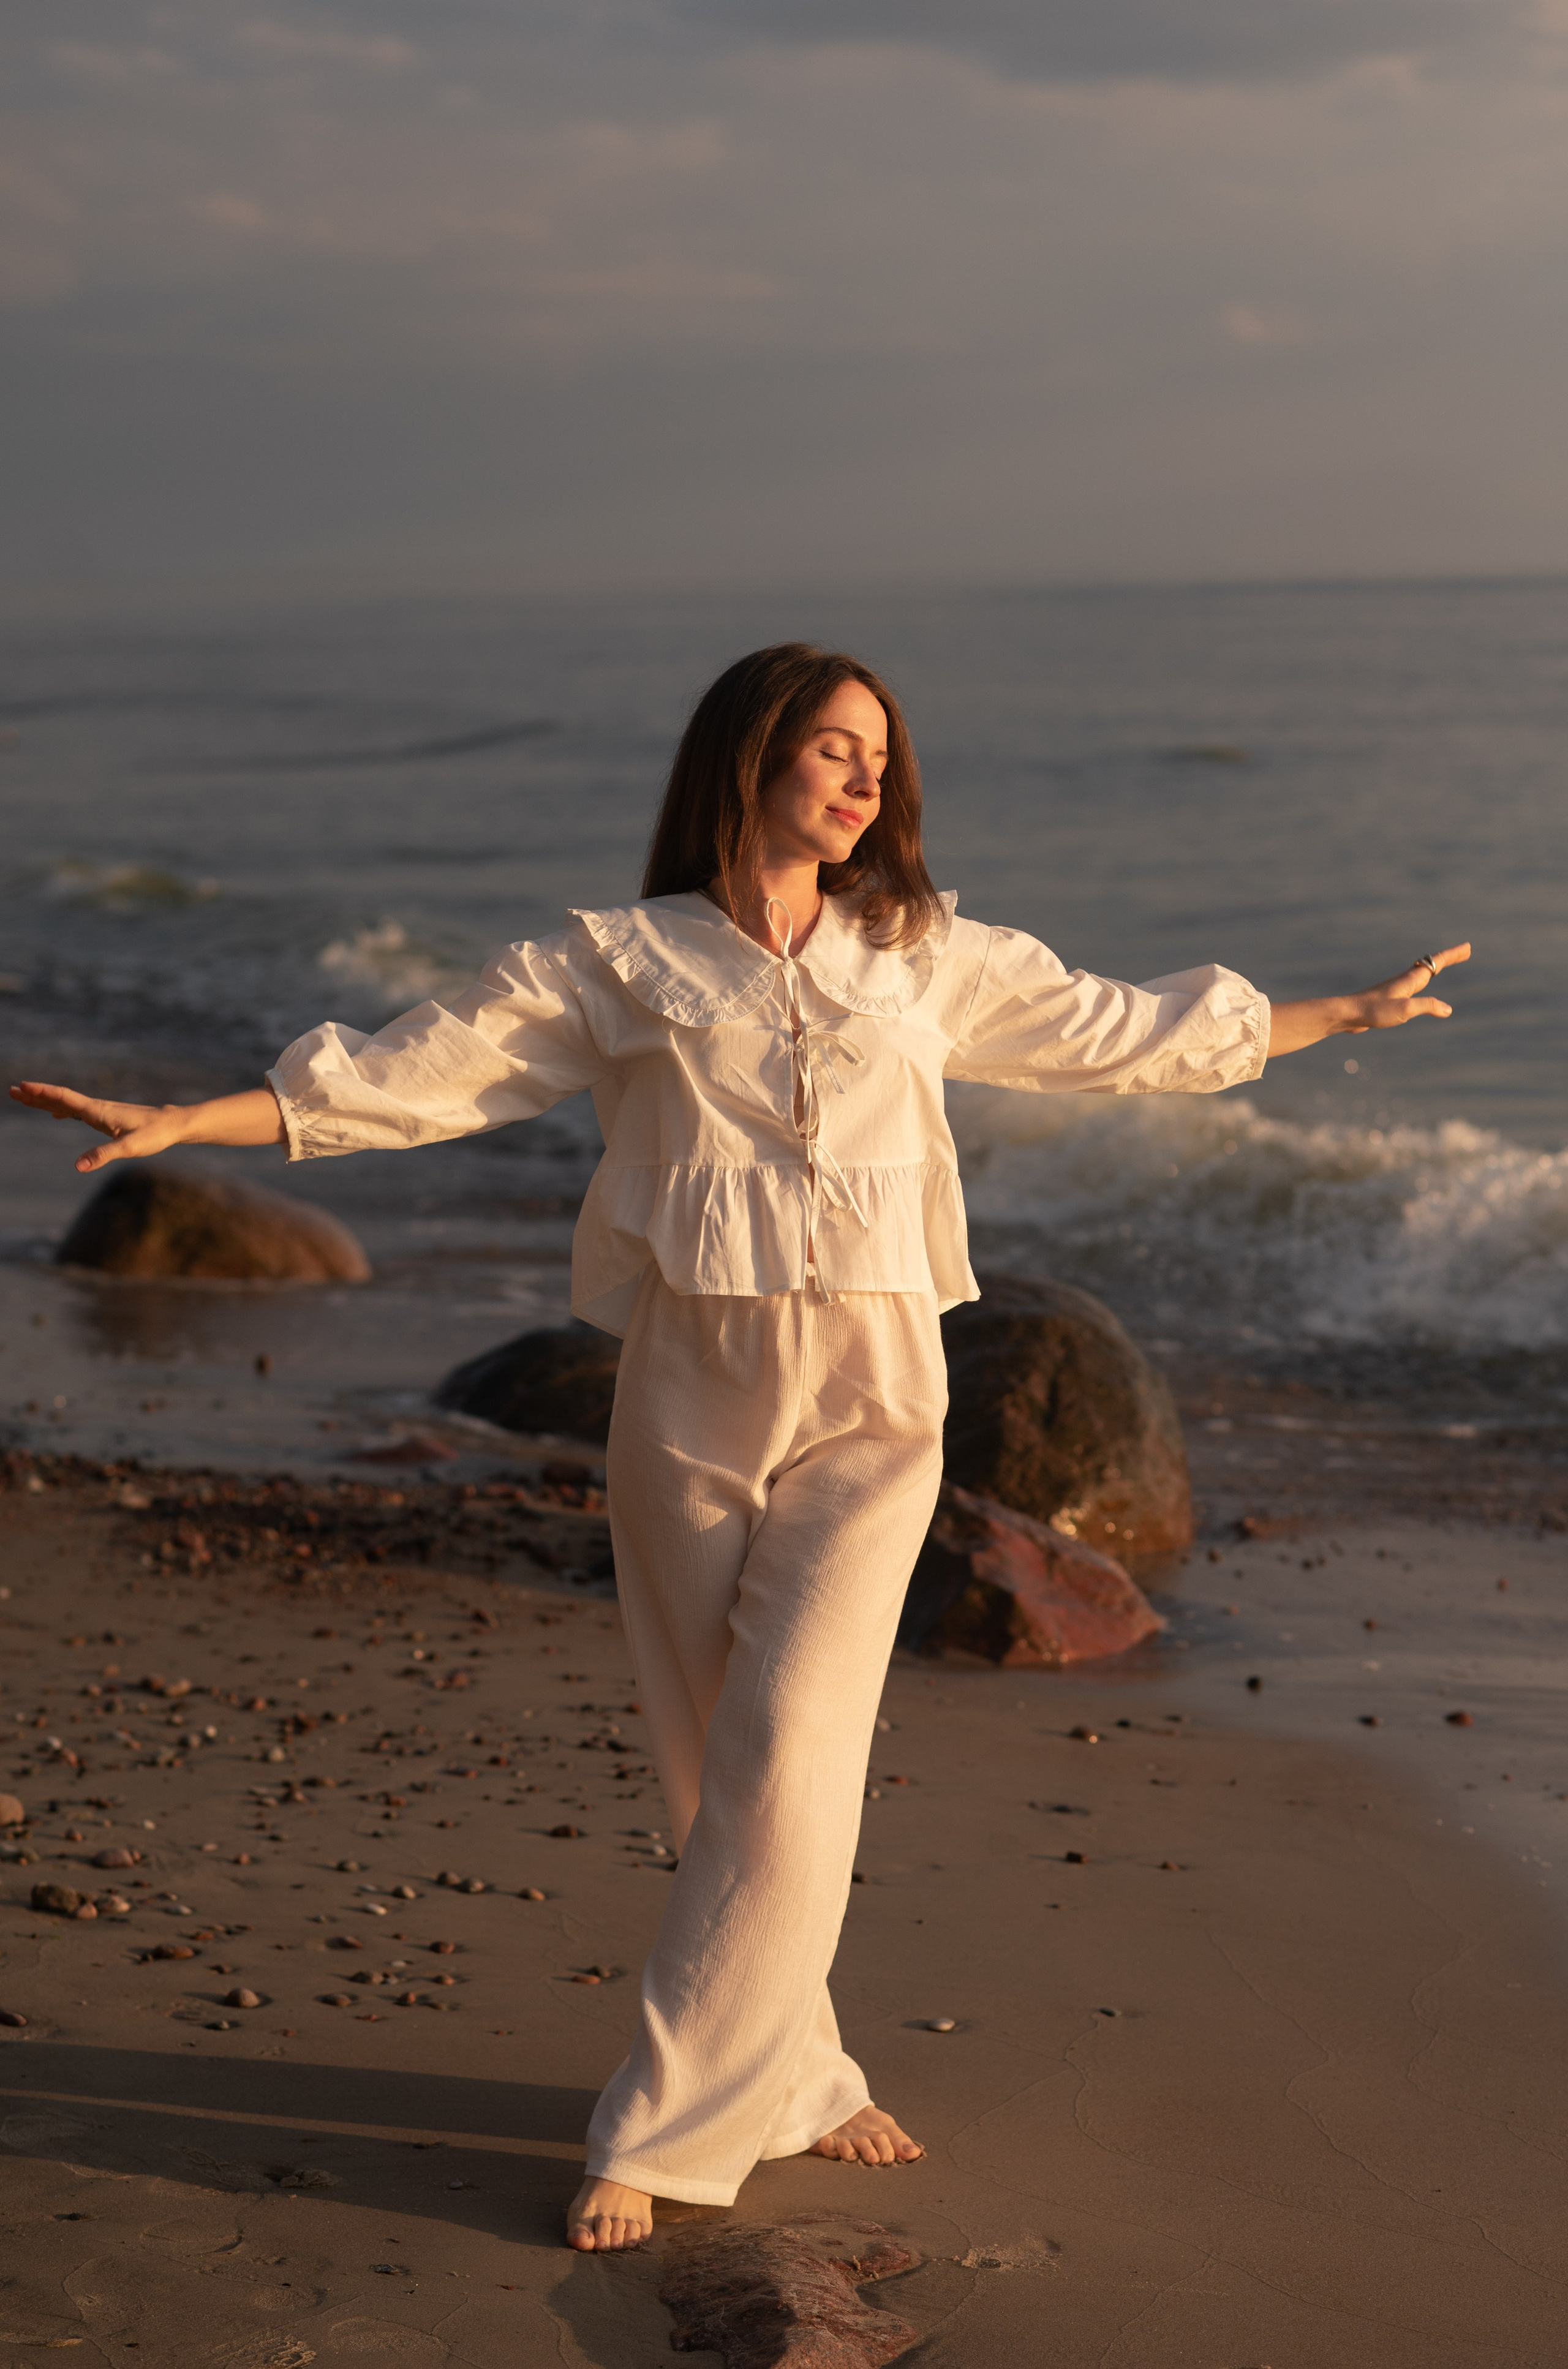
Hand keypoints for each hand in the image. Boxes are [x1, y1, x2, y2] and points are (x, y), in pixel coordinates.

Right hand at [8, 1081, 190, 1173]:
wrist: (172, 1125)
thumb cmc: (153, 1135)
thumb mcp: (129, 1148)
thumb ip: (103, 1155)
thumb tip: (78, 1166)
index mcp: (98, 1112)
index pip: (64, 1099)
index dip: (43, 1093)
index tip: (22, 1086)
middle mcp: (96, 1108)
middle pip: (60, 1099)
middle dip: (35, 1095)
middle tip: (11, 1090)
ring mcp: (100, 1112)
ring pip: (67, 1104)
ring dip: (45, 1101)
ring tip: (25, 1098)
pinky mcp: (106, 1118)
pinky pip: (77, 1111)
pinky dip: (61, 1109)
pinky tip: (56, 1114)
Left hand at [1338, 942, 1470, 1032]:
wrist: (1347, 1013)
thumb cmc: (1374, 1011)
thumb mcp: (1404, 1010)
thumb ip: (1426, 1007)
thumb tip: (1448, 1009)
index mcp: (1410, 980)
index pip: (1436, 963)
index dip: (1453, 955)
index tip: (1467, 947)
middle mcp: (1405, 980)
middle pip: (1432, 964)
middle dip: (1449, 957)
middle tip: (1465, 951)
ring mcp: (1397, 987)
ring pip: (1422, 972)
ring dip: (1437, 965)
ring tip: (1446, 962)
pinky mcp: (1391, 996)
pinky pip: (1414, 983)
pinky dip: (1425, 977)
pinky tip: (1420, 984)